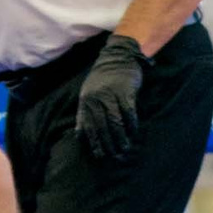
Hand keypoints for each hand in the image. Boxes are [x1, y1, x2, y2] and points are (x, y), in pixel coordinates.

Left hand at [75, 33, 147, 163]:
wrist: (117, 56)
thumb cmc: (102, 79)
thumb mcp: (87, 93)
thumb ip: (84, 113)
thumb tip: (79, 135)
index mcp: (85, 101)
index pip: (88, 126)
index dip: (94, 142)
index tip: (100, 155)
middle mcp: (96, 99)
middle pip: (102, 127)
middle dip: (109, 144)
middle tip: (115, 156)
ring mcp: (111, 94)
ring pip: (115, 122)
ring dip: (121, 137)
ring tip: (125, 148)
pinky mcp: (125, 91)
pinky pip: (128, 112)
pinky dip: (131, 124)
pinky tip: (134, 132)